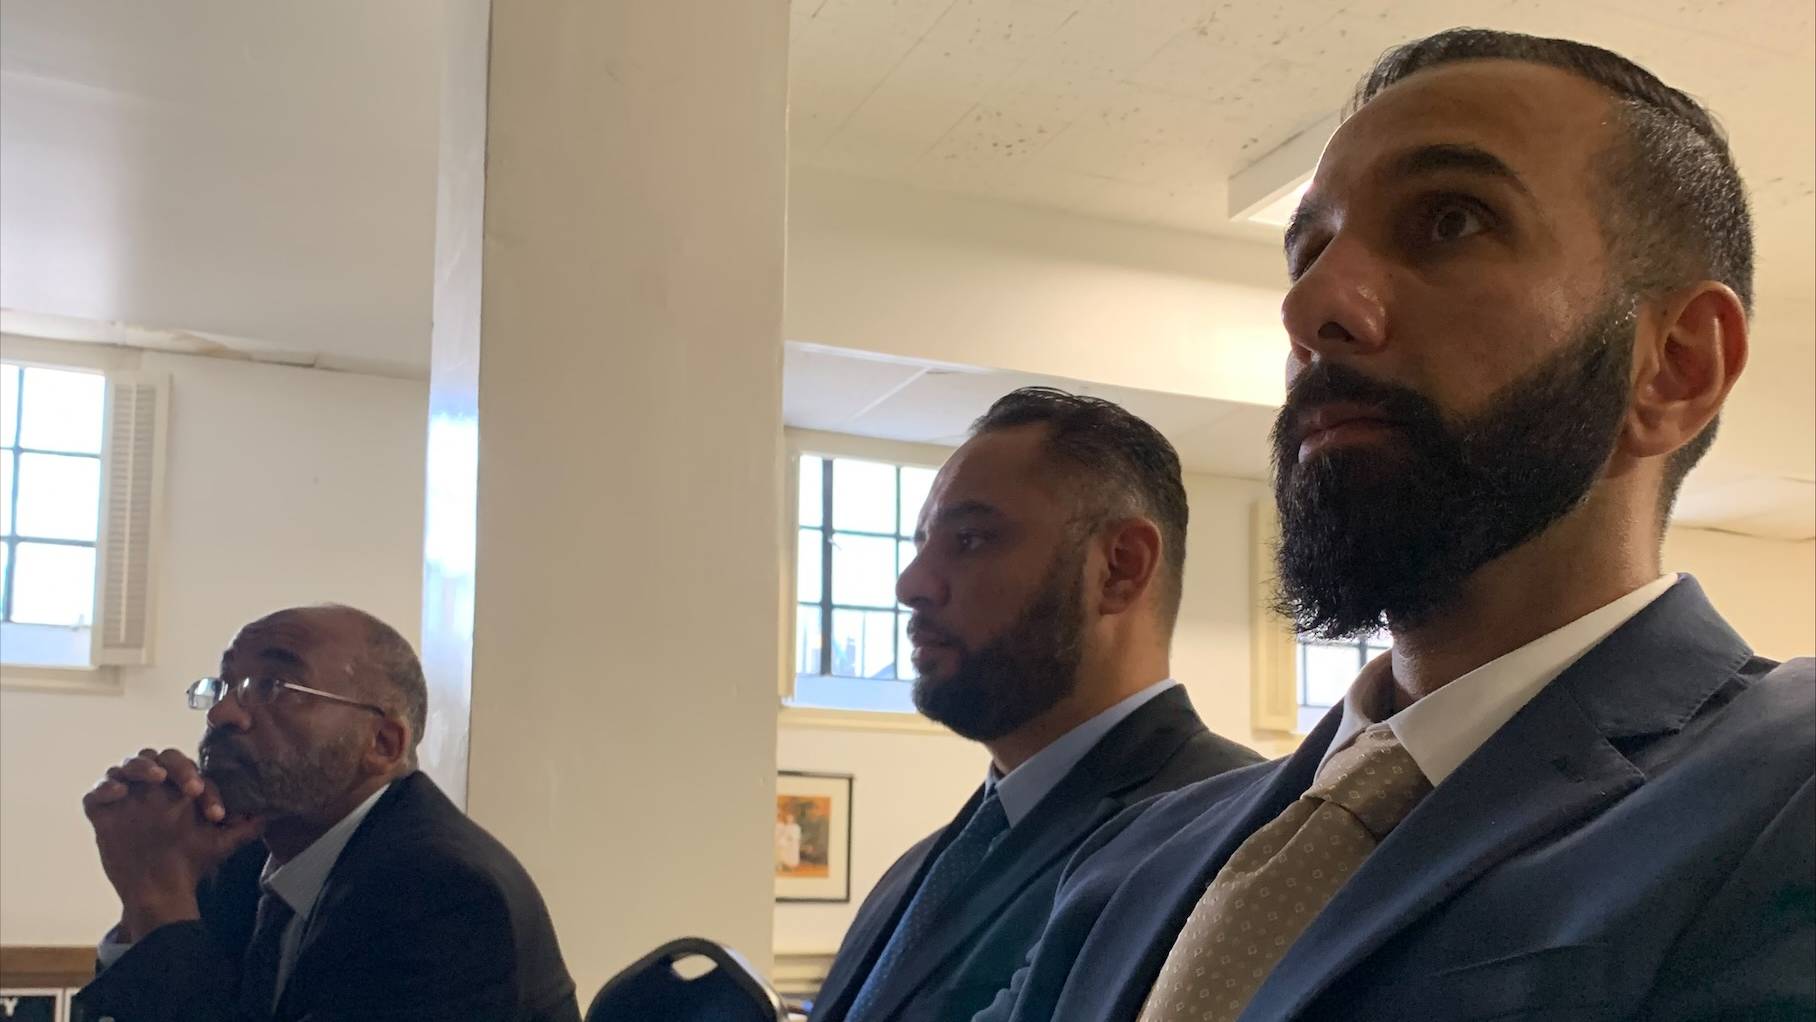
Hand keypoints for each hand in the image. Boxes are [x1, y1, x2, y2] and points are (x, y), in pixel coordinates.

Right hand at [83, 749, 262, 938]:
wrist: (160, 890)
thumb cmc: (192, 862)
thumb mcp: (222, 844)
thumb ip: (245, 828)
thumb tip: (270, 814)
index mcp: (180, 788)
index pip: (190, 770)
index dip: (204, 784)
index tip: (217, 812)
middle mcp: (153, 789)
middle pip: (158, 757)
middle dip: (175, 765)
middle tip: (189, 787)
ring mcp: (127, 800)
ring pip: (126, 766)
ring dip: (140, 765)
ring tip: (155, 778)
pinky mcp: (103, 815)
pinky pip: (95, 794)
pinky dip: (104, 787)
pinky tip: (119, 794)